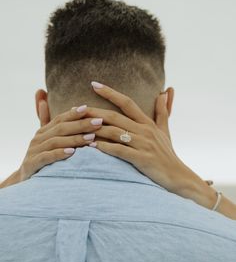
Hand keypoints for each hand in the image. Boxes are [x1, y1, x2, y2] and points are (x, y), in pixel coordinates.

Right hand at [17, 107, 103, 181]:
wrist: (25, 182)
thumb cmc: (41, 160)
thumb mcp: (45, 141)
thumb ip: (46, 120)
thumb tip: (42, 96)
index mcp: (43, 132)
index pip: (60, 119)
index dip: (73, 113)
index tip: (88, 108)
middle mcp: (38, 139)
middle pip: (61, 128)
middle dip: (81, 125)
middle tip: (98, 122)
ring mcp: (34, 151)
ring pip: (56, 142)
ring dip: (74, 139)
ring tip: (91, 137)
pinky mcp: (32, 164)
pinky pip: (47, 157)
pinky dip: (59, 154)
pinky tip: (72, 152)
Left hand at [85, 83, 223, 211]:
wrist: (178, 176)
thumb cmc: (168, 154)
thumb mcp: (165, 130)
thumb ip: (162, 111)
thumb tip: (165, 91)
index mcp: (147, 123)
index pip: (127, 102)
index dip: (110, 93)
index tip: (94, 84)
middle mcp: (145, 131)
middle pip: (115, 116)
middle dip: (94, 111)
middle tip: (76, 108)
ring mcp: (143, 144)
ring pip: (115, 133)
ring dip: (96, 130)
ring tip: (79, 127)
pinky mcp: (142, 159)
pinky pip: (120, 150)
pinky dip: (105, 147)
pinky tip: (92, 146)